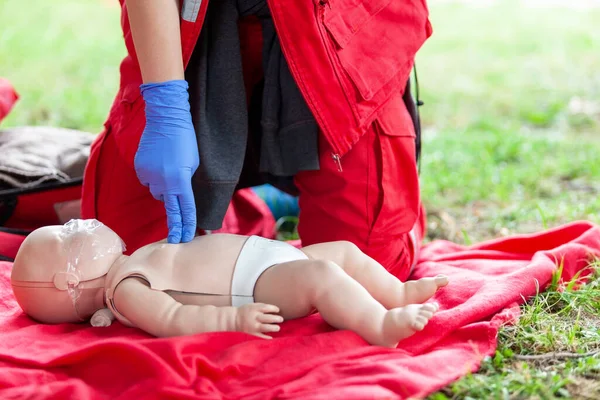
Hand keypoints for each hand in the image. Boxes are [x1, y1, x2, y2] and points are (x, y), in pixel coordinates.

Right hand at [134, 80, 198, 243]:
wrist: (166, 119)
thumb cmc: (185, 140)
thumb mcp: (193, 164)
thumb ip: (186, 183)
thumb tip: (179, 196)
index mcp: (180, 181)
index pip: (185, 209)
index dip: (186, 225)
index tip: (186, 238)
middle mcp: (163, 181)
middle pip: (170, 208)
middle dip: (174, 225)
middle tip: (176, 239)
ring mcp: (150, 175)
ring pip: (158, 192)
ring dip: (165, 189)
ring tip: (170, 172)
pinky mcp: (140, 168)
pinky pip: (148, 180)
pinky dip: (154, 177)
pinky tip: (159, 164)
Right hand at [236, 303, 282, 338]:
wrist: (233, 320)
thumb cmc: (246, 312)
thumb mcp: (252, 305)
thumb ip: (262, 307)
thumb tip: (277, 310)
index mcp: (254, 309)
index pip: (267, 308)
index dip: (274, 309)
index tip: (278, 310)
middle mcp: (254, 317)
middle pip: (268, 318)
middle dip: (277, 318)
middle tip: (281, 319)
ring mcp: (253, 326)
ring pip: (266, 328)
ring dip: (274, 328)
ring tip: (278, 328)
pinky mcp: (252, 334)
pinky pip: (261, 337)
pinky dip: (267, 338)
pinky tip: (272, 337)